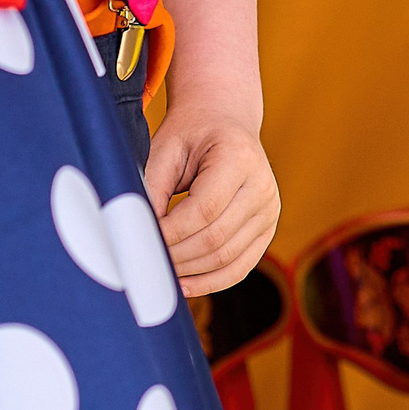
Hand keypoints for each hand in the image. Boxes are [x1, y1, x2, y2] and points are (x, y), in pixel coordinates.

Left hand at [145, 104, 279, 294]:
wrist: (224, 124)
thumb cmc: (190, 136)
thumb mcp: (164, 151)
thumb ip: (151, 191)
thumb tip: (138, 238)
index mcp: (239, 158)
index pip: (203, 210)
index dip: (168, 233)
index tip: (137, 242)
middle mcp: (263, 185)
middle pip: (215, 238)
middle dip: (174, 256)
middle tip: (141, 262)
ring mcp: (270, 209)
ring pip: (226, 257)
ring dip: (188, 272)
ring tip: (157, 273)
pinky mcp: (268, 227)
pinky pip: (240, 266)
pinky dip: (211, 282)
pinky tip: (184, 285)